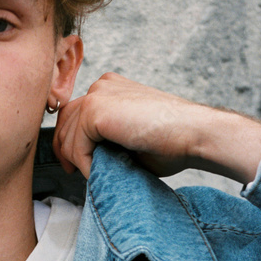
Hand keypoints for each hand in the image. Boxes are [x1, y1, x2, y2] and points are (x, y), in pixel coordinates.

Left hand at [53, 73, 260, 184]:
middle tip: (72, 172)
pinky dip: (85, 164)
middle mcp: (101, 86)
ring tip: (96, 174)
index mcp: (109, 88)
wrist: (195, 133)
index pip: (75, 113)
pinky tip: (100, 171)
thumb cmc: (171, 141)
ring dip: (79, 161)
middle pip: (65, 121)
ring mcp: (97, 95)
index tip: (75, 163)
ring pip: (68, 135)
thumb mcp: (127, 137)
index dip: (70, 140)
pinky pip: (77, 145)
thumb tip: (79, 158)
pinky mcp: (95, 110)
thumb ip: (104, 139)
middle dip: (65, 150)